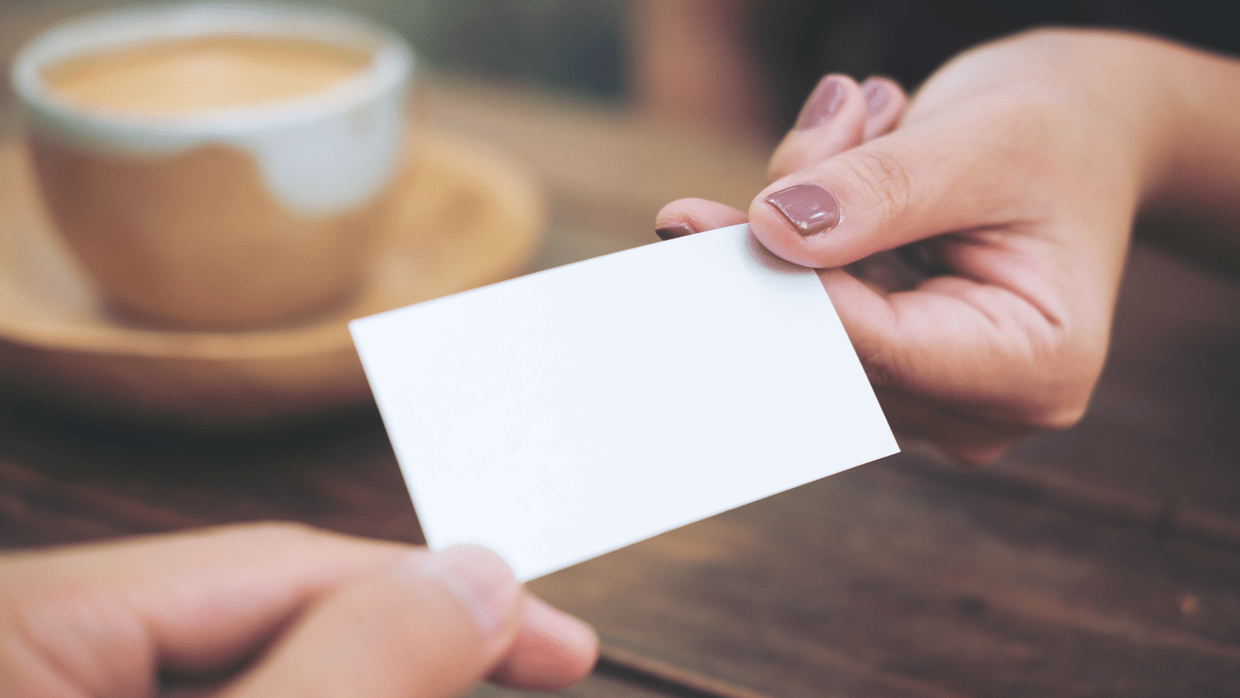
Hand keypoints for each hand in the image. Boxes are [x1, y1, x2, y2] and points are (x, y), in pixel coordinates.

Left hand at [0, 523, 597, 696]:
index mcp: (27, 620)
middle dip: (402, 653)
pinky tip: (359, 690)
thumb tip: (481, 576)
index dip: (438, 591)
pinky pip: (208, 694)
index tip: (560, 642)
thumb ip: (354, 669)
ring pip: (247, 667)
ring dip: (360, 681)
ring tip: (467, 681)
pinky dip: (299, 692)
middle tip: (529, 667)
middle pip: (267, 617)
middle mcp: (28, 643)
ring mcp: (49, 684)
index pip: (283, 563)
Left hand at [657, 29, 1232, 461]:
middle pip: (828, 346)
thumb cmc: (1057, 133)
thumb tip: (770, 232)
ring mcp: (931, 392)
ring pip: (806, 320)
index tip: (693, 223)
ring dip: (809, 214)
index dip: (781, 284)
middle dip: (798, 231)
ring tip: (876, 128)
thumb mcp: (982, 142)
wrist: (1084, 132)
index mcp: (1034, 368)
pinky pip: (809, 303)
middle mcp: (982, 406)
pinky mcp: (890, 361)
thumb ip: (880, 191)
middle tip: (828, 130)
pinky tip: (865, 158)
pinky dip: (813, 226)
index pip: (873, 346)